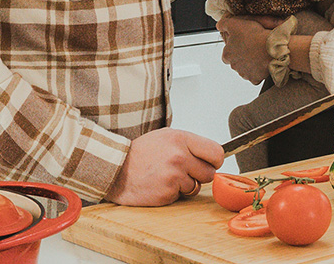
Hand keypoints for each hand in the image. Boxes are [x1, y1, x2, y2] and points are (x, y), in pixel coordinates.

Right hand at [105, 128, 223, 205]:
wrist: (117, 168)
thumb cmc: (141, 152)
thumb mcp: (166, 136)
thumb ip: (190, 144)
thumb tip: (212, 155)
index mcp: (181, 139)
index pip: (217, 152)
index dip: (214, 161)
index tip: (208, 163)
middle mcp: (180, 156)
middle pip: (210, 173)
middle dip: (199, 175)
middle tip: (183, 171)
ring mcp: (174, 175)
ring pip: (196, 186)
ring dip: (185, 185)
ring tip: (167, 176)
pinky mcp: (168, 192)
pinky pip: (182, 196)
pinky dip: (173, 193)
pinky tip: (159, 184)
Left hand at [216, 16, 275, 83]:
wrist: (271, 47)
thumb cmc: (254, 36)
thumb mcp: (235, 24)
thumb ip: (224, 24)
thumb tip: (219, 26)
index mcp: (227, 54)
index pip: (226, 53)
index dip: (233, 48)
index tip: (240, 44)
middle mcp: (234, 65)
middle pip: (235, 62)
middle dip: (242, 57)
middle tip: (251, 48)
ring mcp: (244, 73)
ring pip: (245, 69)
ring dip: (250, 64)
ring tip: (258, 54)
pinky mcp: (255, 78)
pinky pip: (255, 76)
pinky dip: (258, 71)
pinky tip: (262, 63)